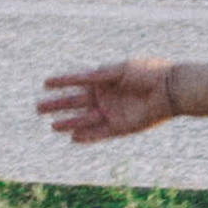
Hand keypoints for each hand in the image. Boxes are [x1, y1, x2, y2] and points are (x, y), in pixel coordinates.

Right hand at [38, 58, 175, 141]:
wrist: (169, 89)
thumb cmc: (147, 73)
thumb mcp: (120, 70)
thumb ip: (100, 75)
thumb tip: (81, 77)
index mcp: (104, 79)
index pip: (77, 81)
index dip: (62, 82)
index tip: (45, 83)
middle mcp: (105, 96)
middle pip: (75, 102)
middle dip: (57, 104)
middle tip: (38, 108)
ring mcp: (111, 112)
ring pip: (84, 119)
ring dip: (68, 122)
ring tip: (52, 126)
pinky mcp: (120, 127)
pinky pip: (99, 133)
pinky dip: (86, 136)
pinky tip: (72, 138)